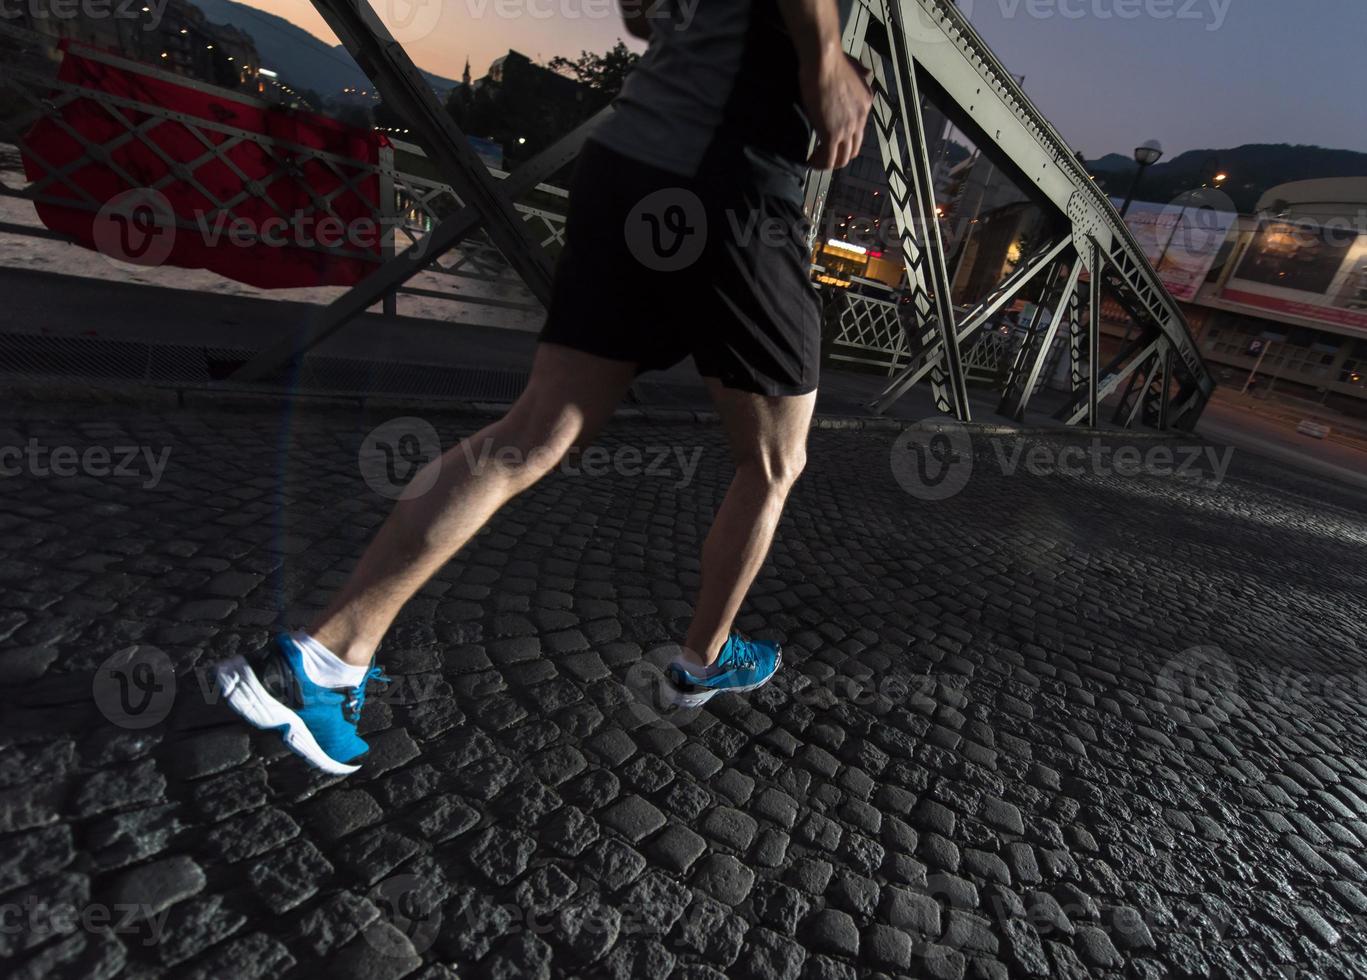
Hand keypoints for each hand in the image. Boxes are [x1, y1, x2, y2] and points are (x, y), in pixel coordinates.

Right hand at [800, 48, 872, 170]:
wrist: (824, 61)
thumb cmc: (833, 60)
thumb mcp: (855, 67)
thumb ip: (861, 73)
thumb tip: (866, 72)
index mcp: (866, 104)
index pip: (859, 131)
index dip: (845, 140)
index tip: (832, 140)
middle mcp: (860, 119)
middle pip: (853, 149)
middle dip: (839, 156)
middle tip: (823, 155)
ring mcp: (847, 128)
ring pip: (842, 158)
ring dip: (829, 163)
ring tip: (815, 161)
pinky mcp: (832, 134)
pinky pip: (828, 159)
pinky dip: (820, 164)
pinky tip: (810, 161)